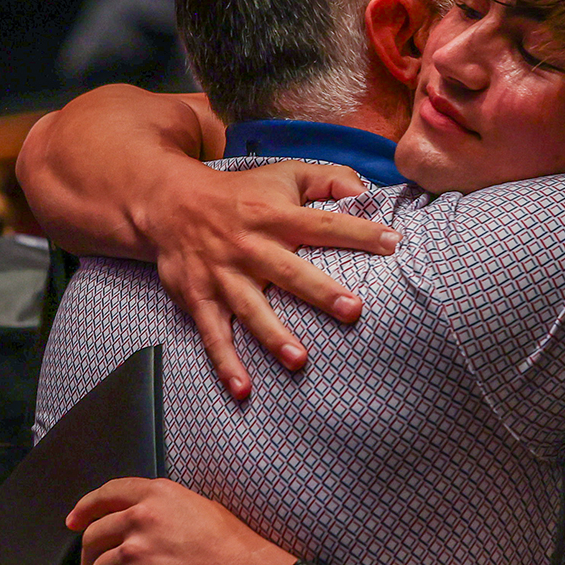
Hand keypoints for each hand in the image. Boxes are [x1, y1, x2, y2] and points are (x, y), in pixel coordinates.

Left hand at [69, 477, 294, 564]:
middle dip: (90, 559)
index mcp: (158, 497)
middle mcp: (140, 520)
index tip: (73, 522)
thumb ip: (165, 513)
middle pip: (94, 537)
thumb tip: (141, 527)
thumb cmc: (236, 553)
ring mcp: (133, 556)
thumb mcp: (202, 512)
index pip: (109, 494)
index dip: (86, 508)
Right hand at [143, 161, 400, 398]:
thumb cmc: (243, 194)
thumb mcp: (285, 174)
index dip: (358, 232)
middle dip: (319, 291)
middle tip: (352, 310)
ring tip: (299, 361)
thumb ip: (329, 178)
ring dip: (273, 336)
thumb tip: (366, 192)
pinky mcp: (200, 299)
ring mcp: (223, 276)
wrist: (171, 203)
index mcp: (275, 216)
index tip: (393, 243)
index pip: (323, 225)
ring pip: (250, 308)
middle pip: (289, 271)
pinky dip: (226, 364)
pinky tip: (243, 390)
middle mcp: (250, 246)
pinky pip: (214, 335)